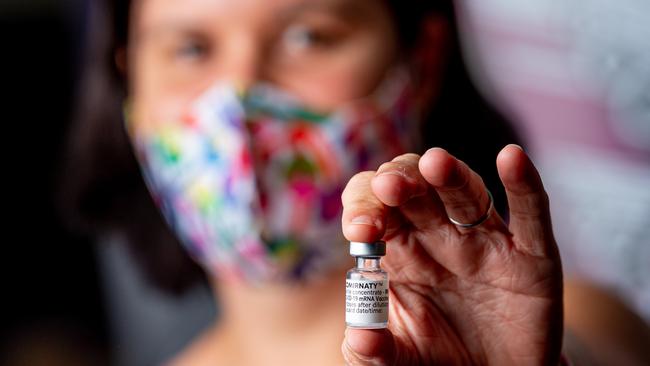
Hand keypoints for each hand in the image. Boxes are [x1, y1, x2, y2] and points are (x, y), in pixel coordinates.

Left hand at [340, 145, 562, 364]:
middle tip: (387, 187)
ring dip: (451, 175)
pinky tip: (511, 158)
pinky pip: (530, 214)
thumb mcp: (400, 360)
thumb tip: (358, 338)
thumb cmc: (440, 362)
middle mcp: (441, 238)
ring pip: (466, 195)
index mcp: (402, 253)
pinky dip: (524, 185)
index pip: (379, 213)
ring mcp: (486, 243)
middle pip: (417, 191)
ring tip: (434, 164)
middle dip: (400, 183)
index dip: (366, 210)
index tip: (360, 230)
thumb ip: (375, 351)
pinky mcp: (531, 258)